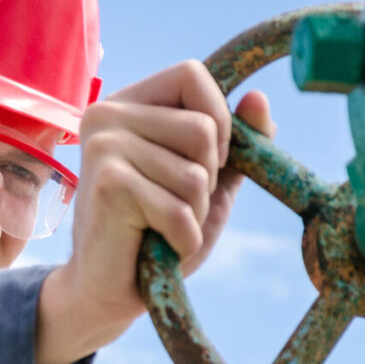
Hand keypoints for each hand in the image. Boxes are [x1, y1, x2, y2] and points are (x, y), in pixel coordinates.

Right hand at [34, 61, 275, 363]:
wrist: (107, 289)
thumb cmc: (157, 232)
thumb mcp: (206, 181)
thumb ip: (234, 143)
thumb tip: (260, 99)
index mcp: (128, 103)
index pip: (192, 74)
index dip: (218, 118)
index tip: (208, 161)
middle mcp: (108, 115)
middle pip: (203, 128)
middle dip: (207, 181)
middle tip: (172, 207)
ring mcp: (104, 147)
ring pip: (196, 173)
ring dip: (193, 214)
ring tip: (160, 228)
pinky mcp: (108, 184)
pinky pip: (179, 208)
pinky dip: (182, 238)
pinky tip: (155, 245)